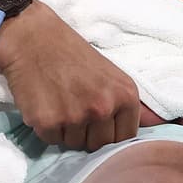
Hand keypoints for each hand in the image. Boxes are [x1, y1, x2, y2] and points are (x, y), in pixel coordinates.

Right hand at [0, 1, 152, 150]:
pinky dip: (46, 127)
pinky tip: (44, 103)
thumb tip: (149, 129)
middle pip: (99, 146)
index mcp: (125, 96)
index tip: (96, 121)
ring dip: (65, 130)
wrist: (32, 37)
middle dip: (86, 134)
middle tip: (73, 108)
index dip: (108, 133)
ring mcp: (75, 116)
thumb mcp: (110, 74)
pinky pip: (51, 139)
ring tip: (58, 101)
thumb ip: (123, 104)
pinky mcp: (48, 122)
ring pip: (73, 144)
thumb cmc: (71, 54)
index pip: (125, 139)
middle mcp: (103, 108)